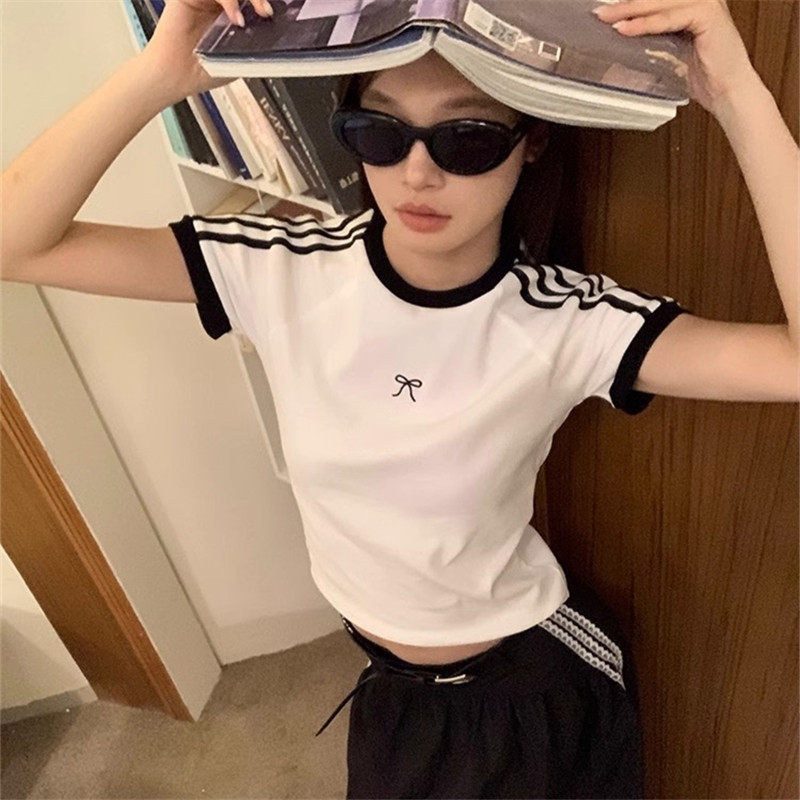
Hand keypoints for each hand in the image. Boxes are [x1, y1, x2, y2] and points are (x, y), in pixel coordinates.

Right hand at [144, 0, 273, 97]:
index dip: (263, 2)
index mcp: (232, 12)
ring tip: (260, 12)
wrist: (175, 77)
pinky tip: (236, 18)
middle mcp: (219, 1)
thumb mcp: (239, 59)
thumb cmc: (203, 70)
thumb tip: (280, 40)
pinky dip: (230, 0)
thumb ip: (257, 46)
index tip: (275, 13)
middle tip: (267, 11)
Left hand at [592, 0, 760, 115]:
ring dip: (631, 10)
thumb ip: (644, 50)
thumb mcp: (664, 59)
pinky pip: (671, 16)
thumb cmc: (701, 77)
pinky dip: (647, 23)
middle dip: (624, 5)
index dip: (630, 4)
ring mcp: (706, 2)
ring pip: (660, 2)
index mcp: (689, 5)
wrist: (727, 92)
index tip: (604, 11)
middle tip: (600, 13)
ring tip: (608, 19)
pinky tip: (627, 29)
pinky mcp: (709, 13)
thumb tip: (611, 61)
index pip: (654, 0)